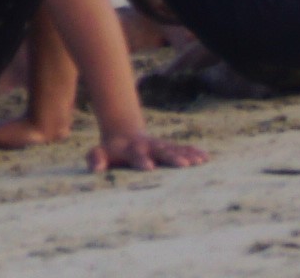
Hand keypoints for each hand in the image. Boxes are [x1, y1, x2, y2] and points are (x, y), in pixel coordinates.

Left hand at [89, 126, 204, 173]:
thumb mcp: (99, 152)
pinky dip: (193, 152)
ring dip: (186, 156)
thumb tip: (95, 169)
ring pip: (174, 149)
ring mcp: (159, 146)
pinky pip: (182, 149)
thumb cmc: (111, 149)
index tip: (149, 167)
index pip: (136, 155)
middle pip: (160, 151)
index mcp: (130, 149)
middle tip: (183, 166)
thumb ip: (95, 159)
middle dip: (171, 158)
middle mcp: (147, 146)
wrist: (123, 131)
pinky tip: (205, 158)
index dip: (141, 160)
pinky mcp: (168, 147)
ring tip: (198, 162)